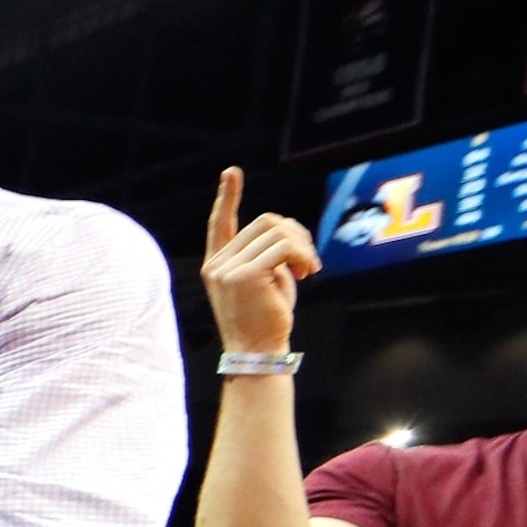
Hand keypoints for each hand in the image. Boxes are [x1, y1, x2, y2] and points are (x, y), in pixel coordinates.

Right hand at [201, 169, 319, 356]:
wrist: (257, 354)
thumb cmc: (266, 321)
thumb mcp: (266, 282)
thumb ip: (269, 254)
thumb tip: (288, 231)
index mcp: (217, 265)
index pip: (220, 224)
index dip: (227, 197)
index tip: (232, 172)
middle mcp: (216, 265)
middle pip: (264, 222)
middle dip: (295, 234)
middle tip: (309, 262)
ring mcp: (226, 270)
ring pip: (276, 231)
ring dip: (302, 246)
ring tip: (310, 269)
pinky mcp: (243, 276)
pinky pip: (283, 247)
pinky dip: (303, 255)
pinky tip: (308, 272)